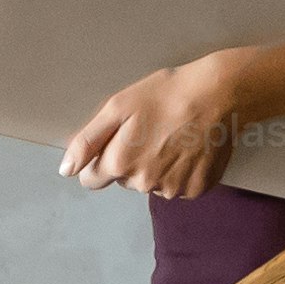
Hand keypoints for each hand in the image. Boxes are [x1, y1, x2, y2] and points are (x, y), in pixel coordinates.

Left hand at [63, 55, 246, 198]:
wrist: (217, 95)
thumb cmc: (166, 94)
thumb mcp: (117, 107)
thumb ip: (87, 141)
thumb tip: (66, 170)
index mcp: (120, 163)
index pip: (93, 180)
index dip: (101, 159)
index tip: (118, 141)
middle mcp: (144, 183)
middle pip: (125, 180)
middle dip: (131, 160)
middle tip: (151, 131)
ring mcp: (173, 189)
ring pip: (152, 184)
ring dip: (158, 166)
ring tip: (173, 137)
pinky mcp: (197, 189)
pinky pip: (179, 186)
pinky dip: (181, 171)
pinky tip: (188, 149)